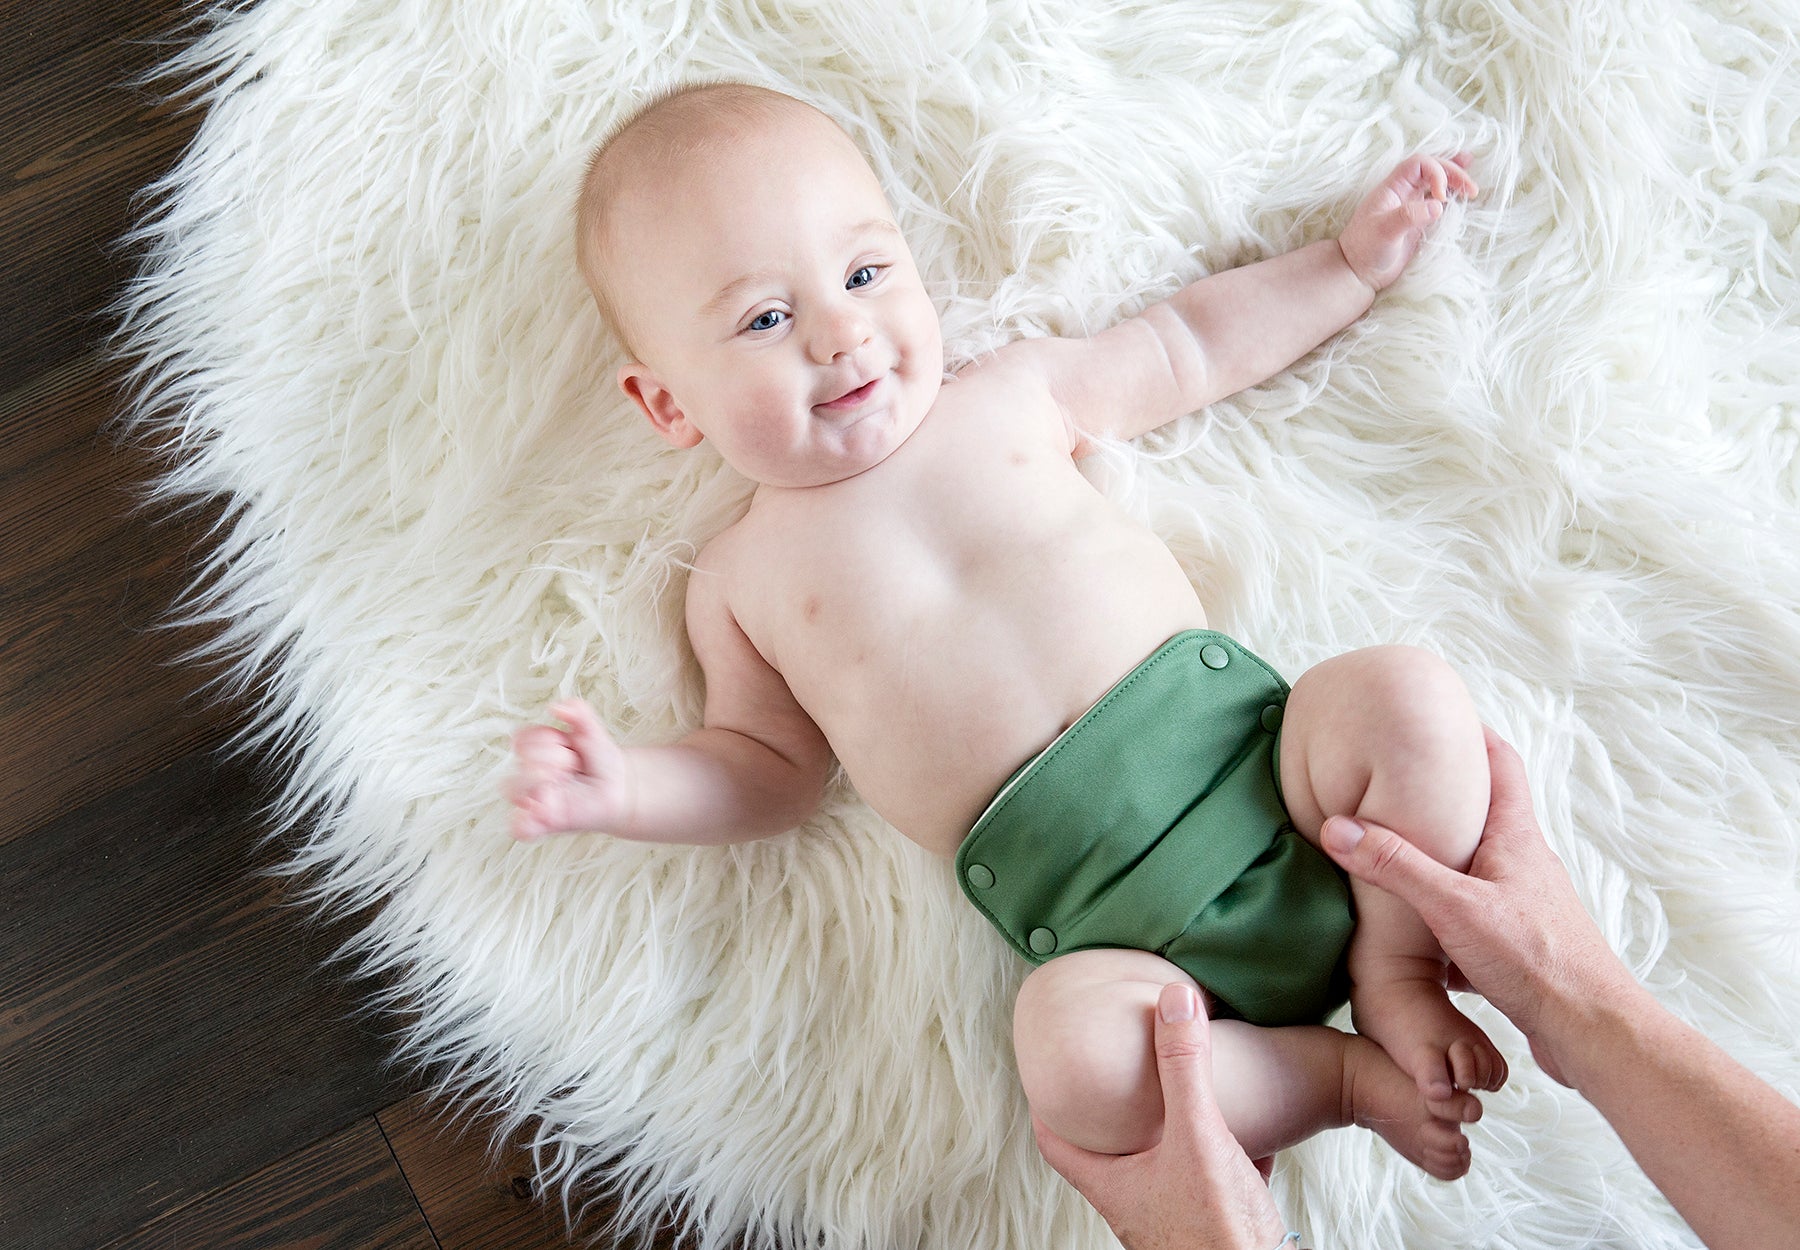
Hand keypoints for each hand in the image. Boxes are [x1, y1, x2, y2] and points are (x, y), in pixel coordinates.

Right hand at [507, 698, 632, 840]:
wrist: (620, 787)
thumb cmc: (600, 759)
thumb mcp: (592, 729)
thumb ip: (577, 712)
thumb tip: (555, 708)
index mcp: (534, 752)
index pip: (521, 739)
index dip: (545, 739)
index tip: (567, 744)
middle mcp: (529, 775)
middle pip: (520, 760)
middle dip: (552, 757)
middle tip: (573, 765)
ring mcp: (534, 799)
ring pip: (513, 789)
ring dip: (540, 781)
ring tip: (564, 783)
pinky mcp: (543, 822)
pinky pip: (519, 827)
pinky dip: (524, 822)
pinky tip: (544, 810)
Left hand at [1032, 984, 1291, 1249]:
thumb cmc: (1217, 1235)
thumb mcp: (1198, 1138)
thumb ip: (1184, 1069)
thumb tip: (1172, 1002)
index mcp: (1113, 1184)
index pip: (1056, 1143)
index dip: (1048, 1106)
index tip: (1049, 1073)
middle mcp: (1137, 1204)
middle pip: (1112, 1150)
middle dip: (1120, 1110)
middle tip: (1123, 1071)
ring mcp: (1175, 1218)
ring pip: (1167, 1164)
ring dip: (1175, 1130)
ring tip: (1185, 1092)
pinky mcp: (1215, 1226)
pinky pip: (1215, 1182)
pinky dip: (1228, 1154)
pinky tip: (1253, 1133)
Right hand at [1319, 727, 1635, 1083]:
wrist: (1590, 1033)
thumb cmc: (1534, 960)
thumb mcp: (1452, 907)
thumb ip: (1394, 867)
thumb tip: (1337, 827)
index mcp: (1515, 836)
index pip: (1500, 762)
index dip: (1470, 732)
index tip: (1434, 714)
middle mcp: (1522, 862)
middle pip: (1481, 813)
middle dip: (1439, 797)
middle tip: (1392, 782)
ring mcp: (1520, 905)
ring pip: (1471, 868)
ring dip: (1436, 860)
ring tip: (1389, 852)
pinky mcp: (1514, 946)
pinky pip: (1467, 916)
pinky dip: (1437, 916)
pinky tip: (1408, 935)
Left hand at [1337, 153, 1476, 291]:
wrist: (1358, 272)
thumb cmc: (1365, 249)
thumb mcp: (1384, 231)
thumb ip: (1409, 216)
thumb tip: (1438, 206)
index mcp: (1392, 187)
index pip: (1420, 164)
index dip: (1436, 173)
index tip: (1441, 197)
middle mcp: (1403, 192)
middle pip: (1432, 169)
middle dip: (1453, 174)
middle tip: (1471, 189)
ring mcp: (1411, 206)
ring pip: (1436, 183)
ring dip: (1455, 181)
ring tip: (1472, 187)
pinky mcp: (1418, 221)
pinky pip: (1437, 202)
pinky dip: (1451, 197)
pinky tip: (1462, 197)